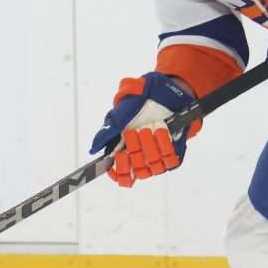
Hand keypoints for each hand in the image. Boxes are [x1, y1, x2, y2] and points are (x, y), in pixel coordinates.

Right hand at [88, 72, 198, 187]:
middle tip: (132, 132)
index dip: (119, 173)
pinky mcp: (174, 152)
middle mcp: (142, 156)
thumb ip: (106, 133)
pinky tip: (161, 131)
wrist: (163, 92)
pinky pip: (169, 160)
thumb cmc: (139, 103)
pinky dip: (164, 146)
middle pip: (136, 171)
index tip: (119, 158)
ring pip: (152, 167)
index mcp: (126, 151)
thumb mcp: (119, 115)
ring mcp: (158, 156)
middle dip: (133, 151)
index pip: (122, 176)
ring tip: (148, 129)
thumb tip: (93, 150)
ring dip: (149, 148)